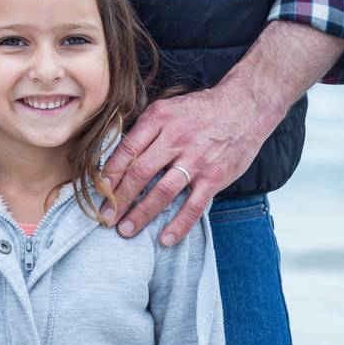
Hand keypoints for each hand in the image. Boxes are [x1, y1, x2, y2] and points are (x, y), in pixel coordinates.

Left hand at [101, 84, 277, 243]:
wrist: (245, 106)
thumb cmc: (202, 109)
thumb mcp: (168, 107)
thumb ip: (147, 129)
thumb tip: (120, 156)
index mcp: (159, 118)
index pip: (127, 149)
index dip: (110, 172)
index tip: (98, 190)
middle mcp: (176, 139)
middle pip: (140, 173)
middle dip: (119, 198)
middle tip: (106, 217)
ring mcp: (196, 159)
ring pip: (163, 191)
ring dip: (142, 213)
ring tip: (126, 229)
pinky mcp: (215, 176)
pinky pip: (194, 205)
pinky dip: (179, 224)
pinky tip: (166, 238)